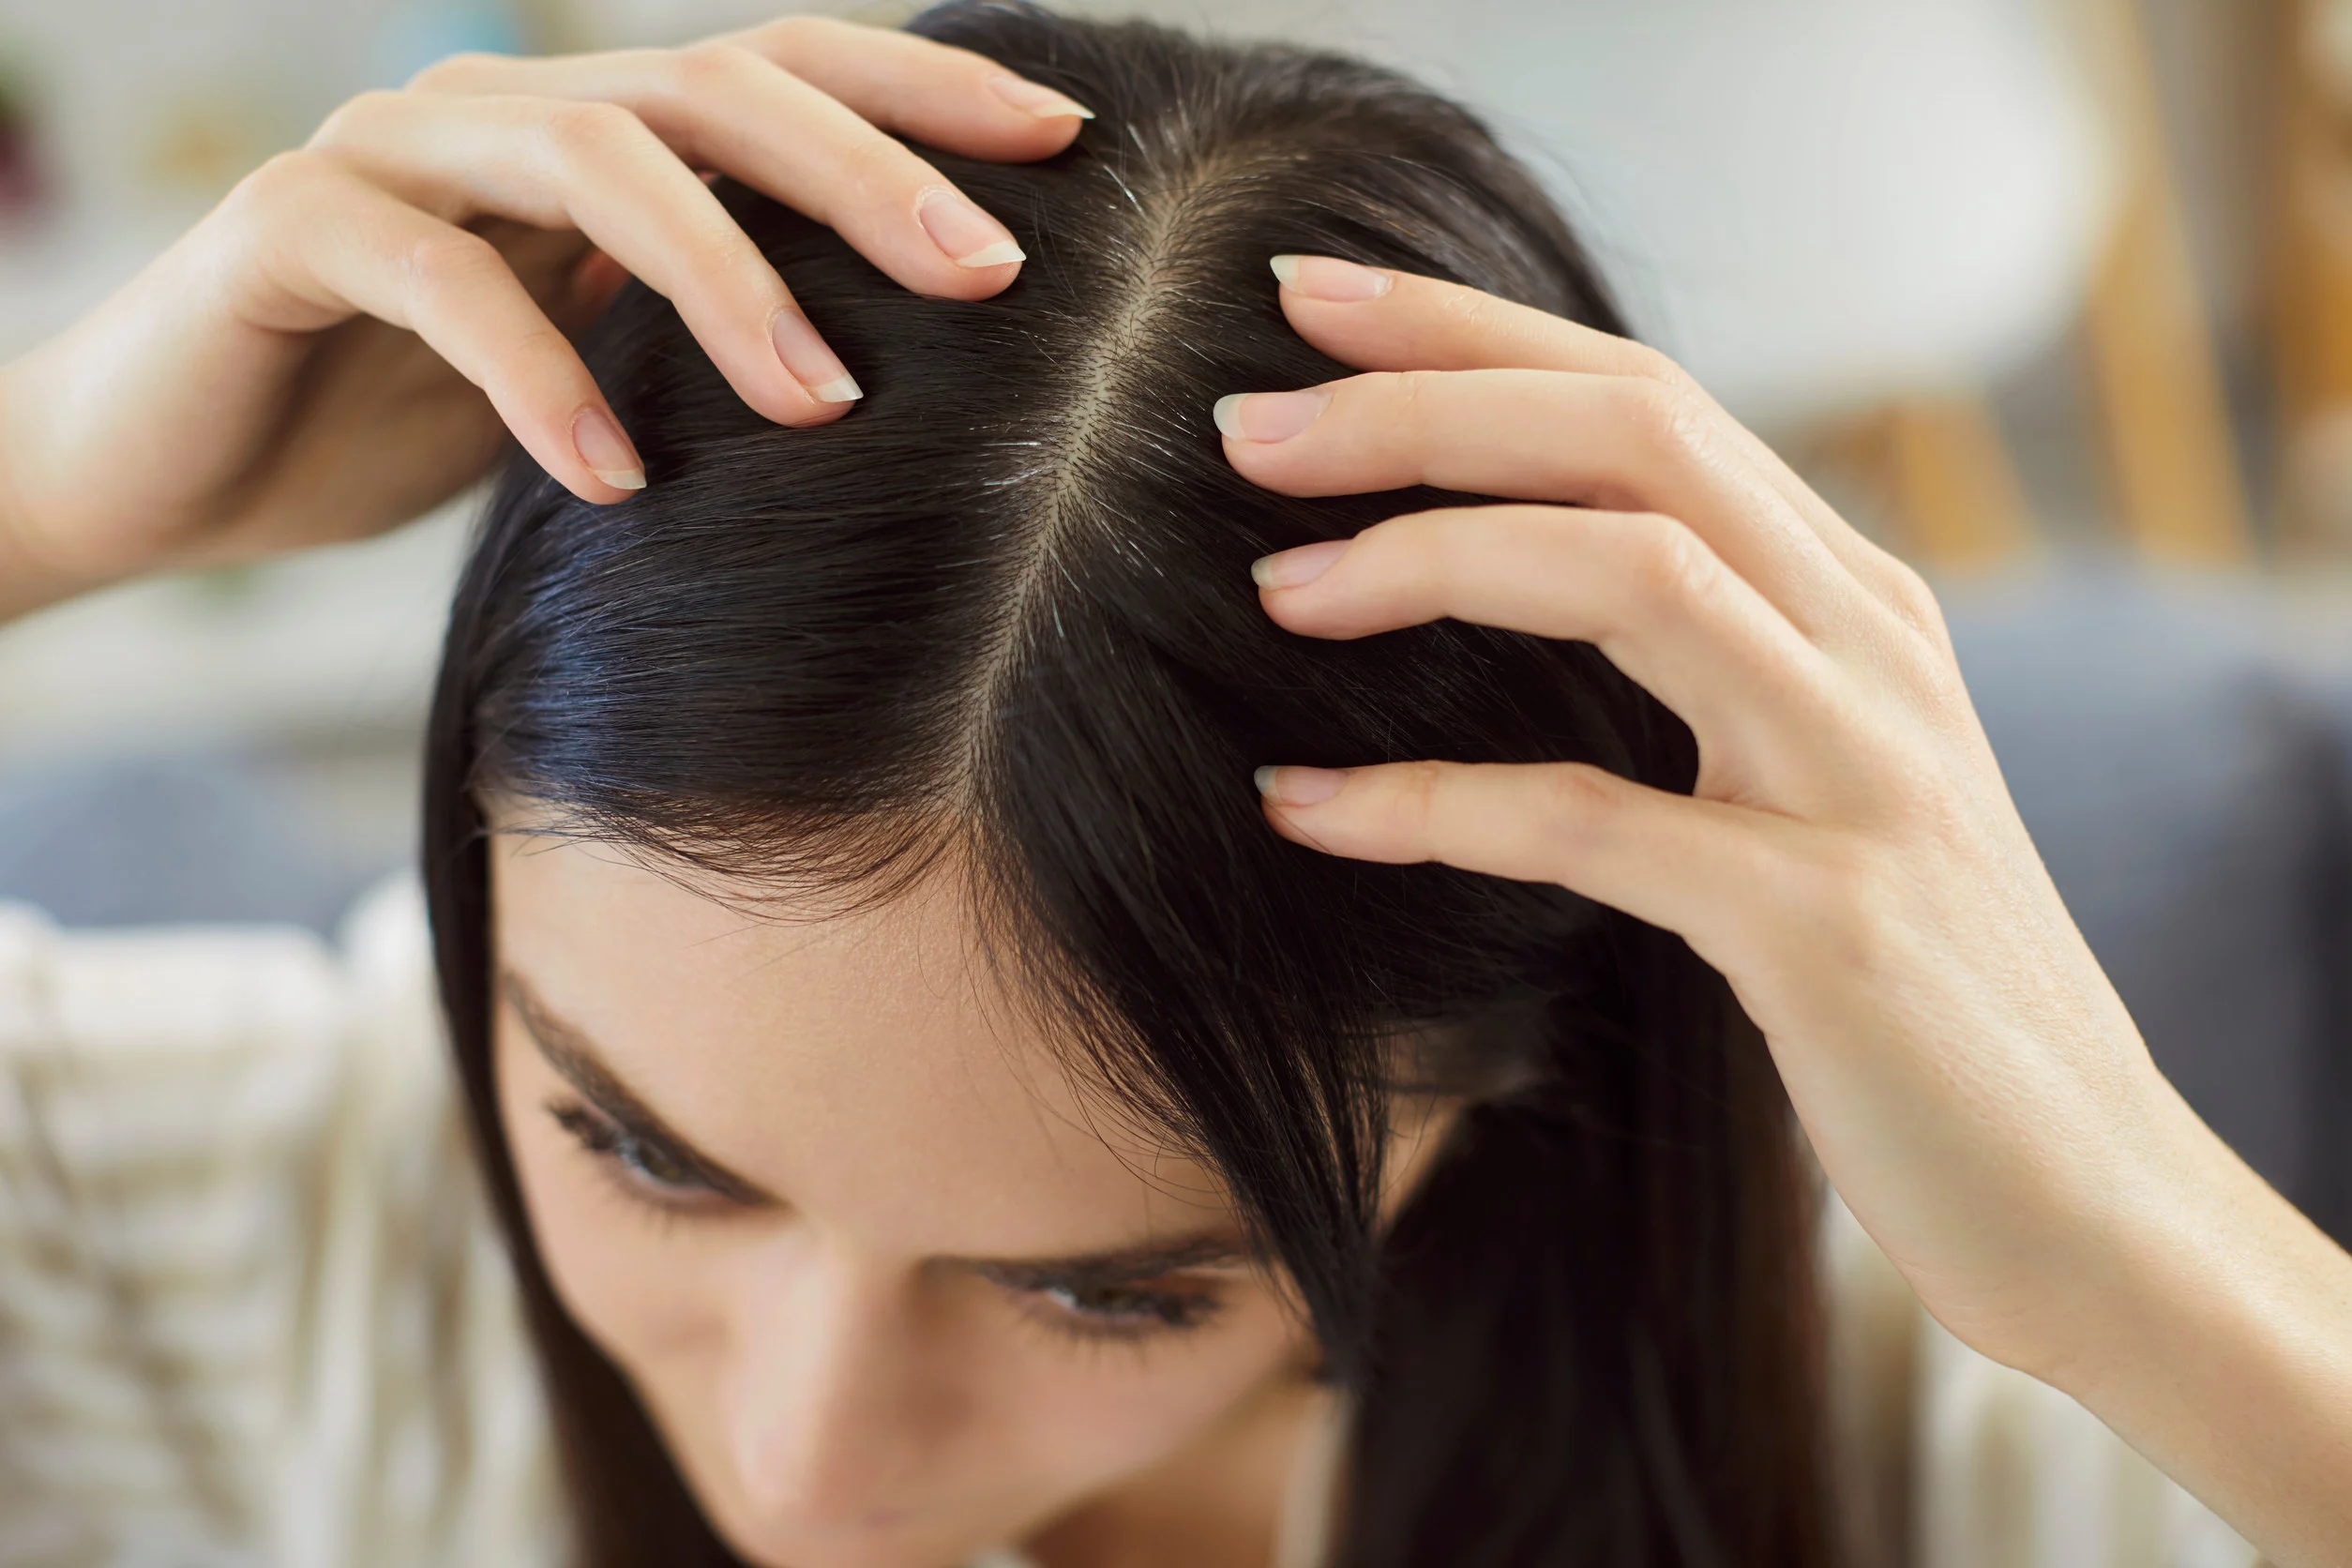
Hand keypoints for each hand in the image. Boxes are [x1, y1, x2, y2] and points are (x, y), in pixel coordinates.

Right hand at [0, 17, 1087, 616]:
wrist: (170, 460)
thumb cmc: (401, 419)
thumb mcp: (591, 370)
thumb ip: (701, 331)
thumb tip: (900, 364)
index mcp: (589, 131)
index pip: (778, 74)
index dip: (922, 89)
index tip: (1067, 138)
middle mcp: (501, 109)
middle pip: (712, 92)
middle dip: (866, 174)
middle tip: (990, 275)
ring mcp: (392, 152)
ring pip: (589, 156)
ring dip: (727, 278)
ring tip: (824, 403)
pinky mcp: (291, 228)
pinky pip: (433, 277)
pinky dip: (537, 376)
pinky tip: (617, 482)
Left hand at [1225, 255, 2351, 1564]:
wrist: (2088, 1196)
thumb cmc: (1916, 990)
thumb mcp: (1817, 779)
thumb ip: (1712, 661)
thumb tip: (1519, 573)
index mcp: (1853, 601)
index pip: (1652, 396)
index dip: (1475, 333)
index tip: (1312, 304)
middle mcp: (1868, 650)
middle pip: (1637, 435)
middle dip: (1424, 405)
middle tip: (1241, 429)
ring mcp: (1861, 776)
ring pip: (1631, 571)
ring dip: (1429, 556)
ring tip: (1274, 588)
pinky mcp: (1827, 926)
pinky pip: (1590, 822)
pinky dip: (1429, 806)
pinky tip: (1307, 809)